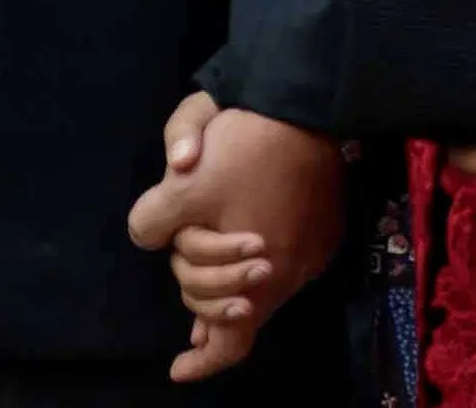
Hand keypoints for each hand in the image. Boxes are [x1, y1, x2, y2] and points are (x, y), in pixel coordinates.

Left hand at [128, 93, 344, 383]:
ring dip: (231, 281)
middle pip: (244, 311)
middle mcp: (294, 275)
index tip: (176, 367)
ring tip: (205, 266)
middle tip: (185, 290)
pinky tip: (242, 238)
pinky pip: (286, 258)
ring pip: (265, 283)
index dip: (204, 362)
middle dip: (207, 301)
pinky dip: (257, 259)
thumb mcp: (182, 185)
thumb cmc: (245, 152)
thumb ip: (151, 222)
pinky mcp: (326, 228)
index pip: (232, 342)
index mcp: (260, 277)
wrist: (308, 107)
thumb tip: (150, 238)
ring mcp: (314, 252)